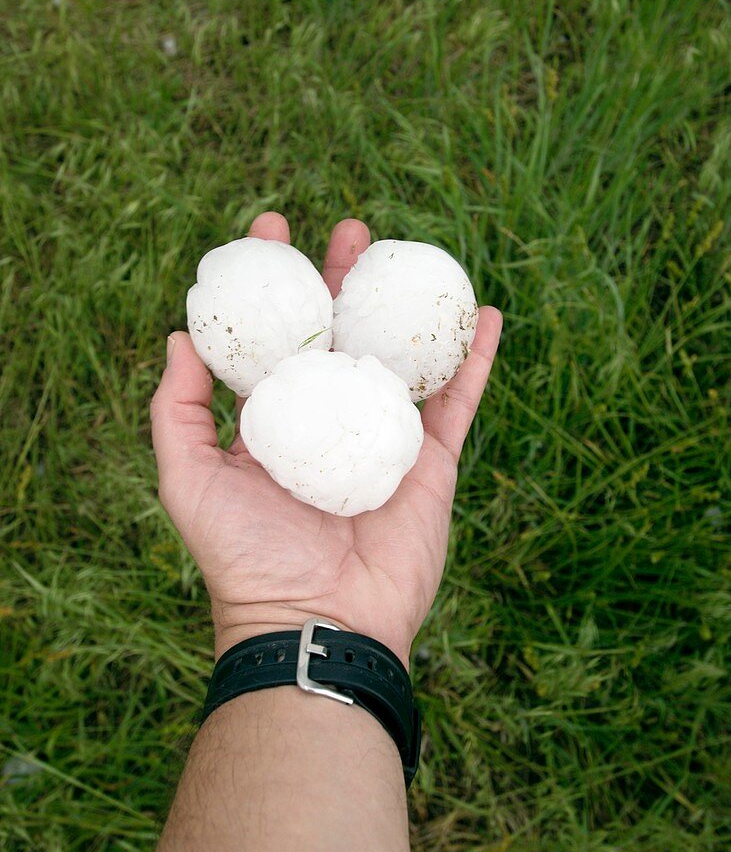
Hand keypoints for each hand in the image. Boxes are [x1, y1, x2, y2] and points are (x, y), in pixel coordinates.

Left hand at [150, 212, 501, 667]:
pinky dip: (474, 359)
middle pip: (342, 332)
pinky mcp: (431, 462)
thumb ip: (178, 409)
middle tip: (349, 229)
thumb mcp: (188, 480)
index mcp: (273, 422)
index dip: (274, 284)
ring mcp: (383, 438)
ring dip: (404, 304)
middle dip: (343, 277)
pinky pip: (458, 401)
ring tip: (403, 252)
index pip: (276, 336)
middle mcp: (329, 421)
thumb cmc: (244, 555)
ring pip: (398, 356)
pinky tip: (484, 315)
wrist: (316, 622)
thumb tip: (179, 335)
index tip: (272, 230)